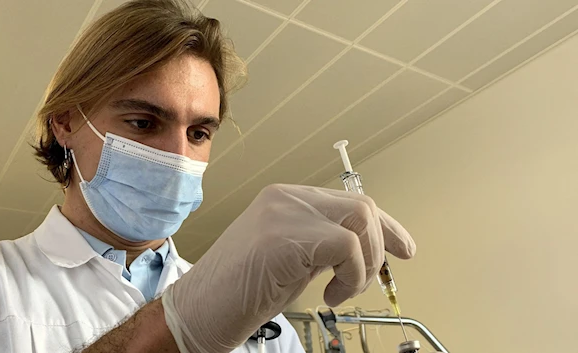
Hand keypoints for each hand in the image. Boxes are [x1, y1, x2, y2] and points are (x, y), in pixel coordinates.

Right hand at [162, 184, 415, 352]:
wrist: (195, 311)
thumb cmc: (236, 293)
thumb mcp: (288, 259)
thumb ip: (320, 245)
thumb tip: (360, 251)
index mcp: (285, 200)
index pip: (349, 202)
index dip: (385, 227)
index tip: (404, 248)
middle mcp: (286, 198)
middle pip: (362, 207)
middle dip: (380, 247)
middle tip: (367, 282)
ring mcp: (285, 214)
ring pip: (360, 220)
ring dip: (364, 265)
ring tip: (341, 291)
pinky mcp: (286, 238)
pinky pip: (346, 247)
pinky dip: (351, 277)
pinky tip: (330, 295)